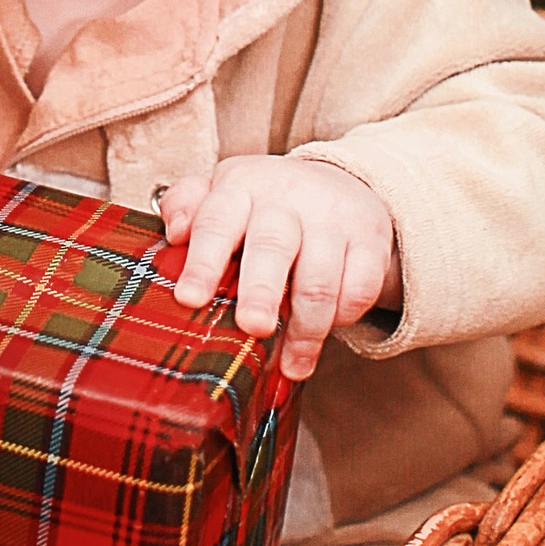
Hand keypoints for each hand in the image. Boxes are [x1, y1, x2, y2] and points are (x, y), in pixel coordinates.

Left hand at [159, 156, 399, 382]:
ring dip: (306, 328)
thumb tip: (174, 232)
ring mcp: (333, 219)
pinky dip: (344, 317)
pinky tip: (328, 332)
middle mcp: (288, 198)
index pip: (218, 221)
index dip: (203, 261)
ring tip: (292, 364)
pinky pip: (361, 287)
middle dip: (262, 291)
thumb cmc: (265, 204)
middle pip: (273, 246)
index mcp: (243, 187)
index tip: (189, 298)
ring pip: (321, 278)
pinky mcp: (370, 242)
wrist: (341, 181)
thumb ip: (187, 205)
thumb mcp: (222, 191)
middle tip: (253, 327)